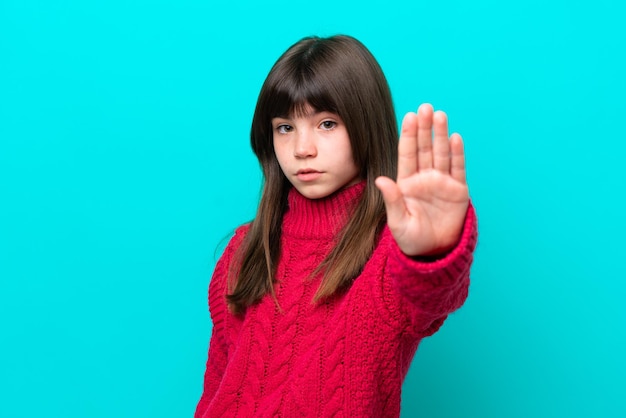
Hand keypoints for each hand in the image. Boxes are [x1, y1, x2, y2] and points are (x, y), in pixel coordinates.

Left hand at [375, 103, 468, 256]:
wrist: (434, 253)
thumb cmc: (412, 239)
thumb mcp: (398, 222)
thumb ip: (392, 200)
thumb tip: (381, 180)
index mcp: (407, 183)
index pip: (407, 155)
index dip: (408, 136)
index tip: (408, 116)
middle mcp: (424, 178)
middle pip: (424, 148)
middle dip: (424, 128)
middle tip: (425, 107)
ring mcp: (442, 182)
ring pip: (441, 153)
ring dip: (440, 135)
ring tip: (440, 115)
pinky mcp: (458, 190)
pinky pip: (458, 168)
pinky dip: (457, 153)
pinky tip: (455, 137)